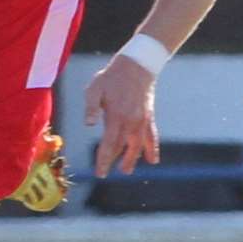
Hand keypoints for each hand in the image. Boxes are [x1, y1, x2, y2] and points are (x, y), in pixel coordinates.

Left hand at [84, 56, 160, 177]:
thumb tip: (88, 125)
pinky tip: (153, 160)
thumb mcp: (94, 89)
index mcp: (116, 117)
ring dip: (132, 159)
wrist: (136, 67)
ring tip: (126, 171)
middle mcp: (131, 122)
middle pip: (122, 147)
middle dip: (113, 162)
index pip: (109, 144)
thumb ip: (91, 108)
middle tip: (104, 174)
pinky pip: (152, 137)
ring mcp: (142, 121)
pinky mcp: (149, 117)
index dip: (104, 160)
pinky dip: (152, 149)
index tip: (100, 173)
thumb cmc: (110, 78)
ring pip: (138, 145)